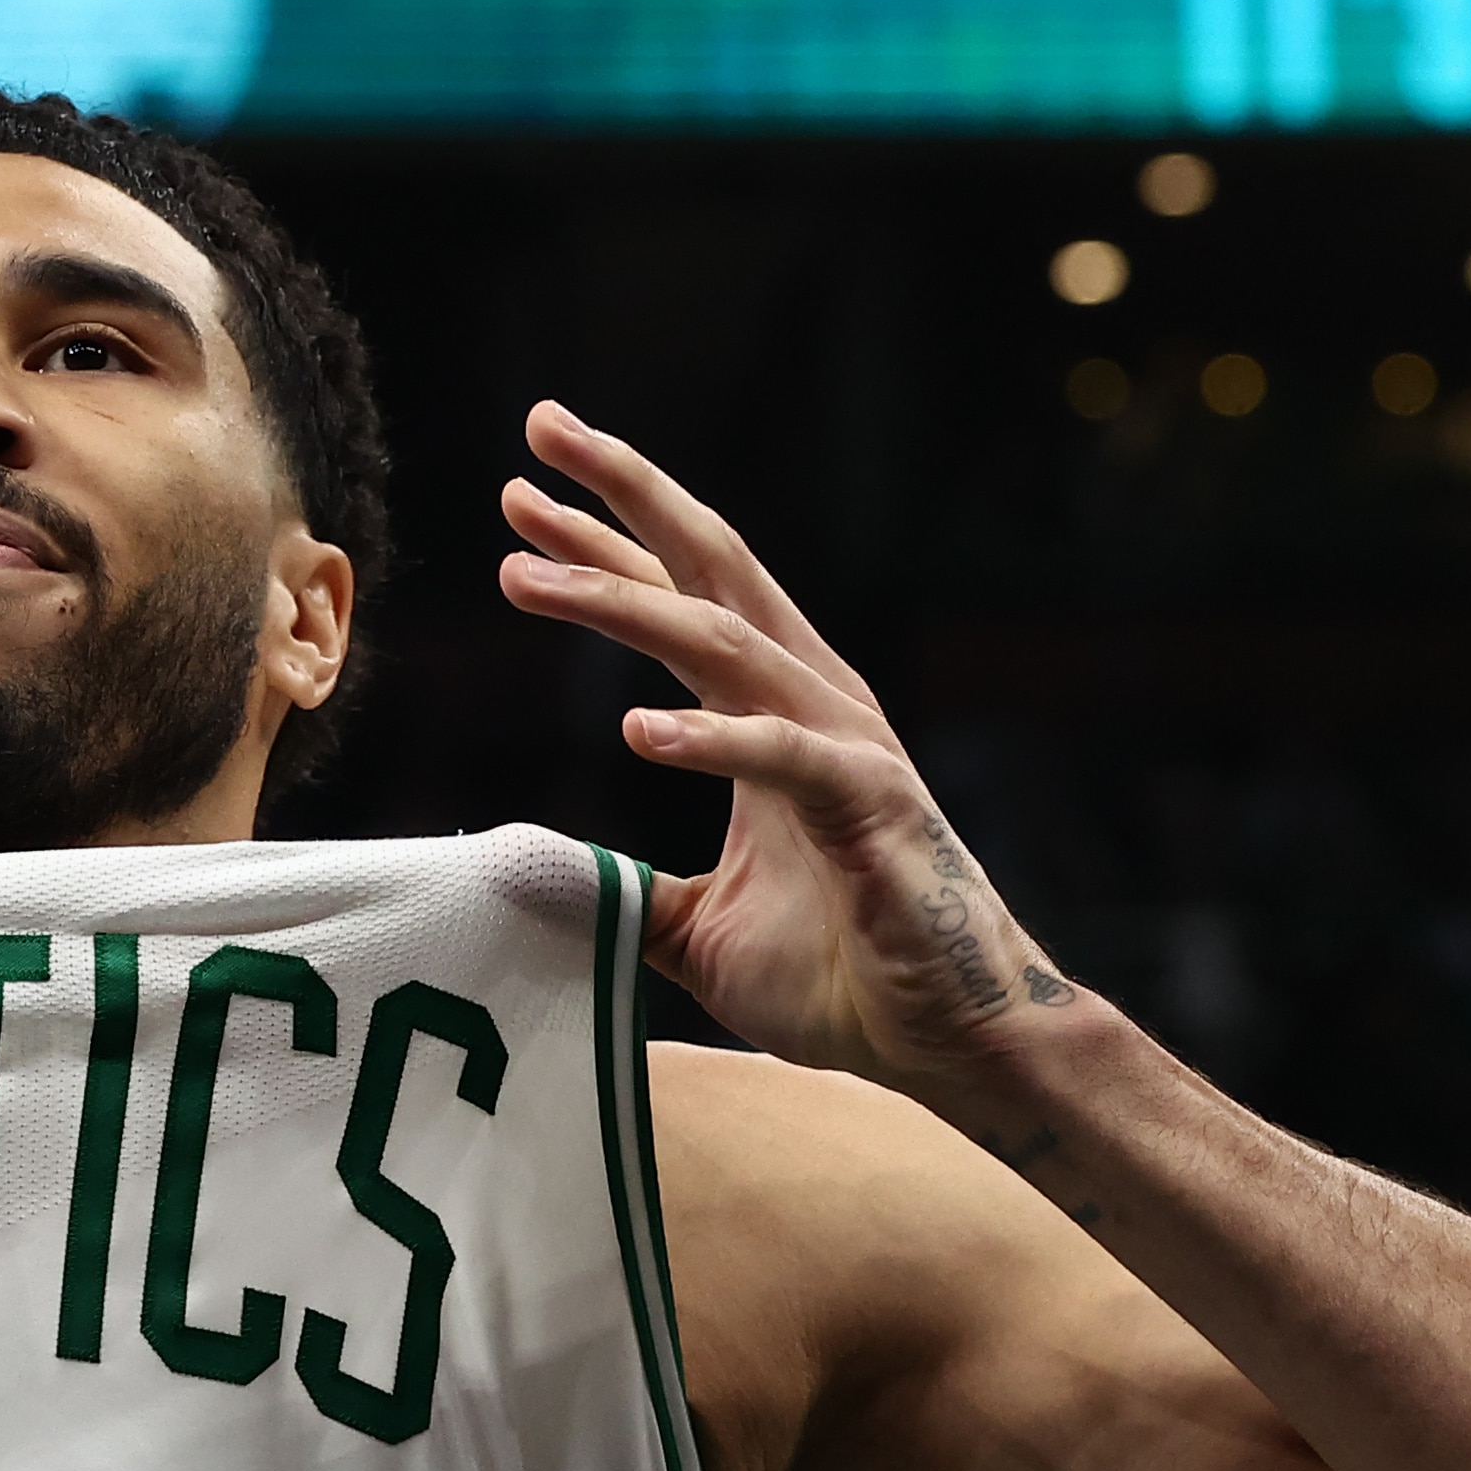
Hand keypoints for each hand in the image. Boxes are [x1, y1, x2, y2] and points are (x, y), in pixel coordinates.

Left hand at [497, 402, 1075, 1095]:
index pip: (678, 601)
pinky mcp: (872, 807)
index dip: (603, 542)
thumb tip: (530, 879)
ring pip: (725, 643)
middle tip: (539, 430)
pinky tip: (634, 725)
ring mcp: (846, 747)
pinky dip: (711, 737)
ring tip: (526, 576)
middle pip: (708, 572)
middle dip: (622, 497)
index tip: (519, 493)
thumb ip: (618, 891)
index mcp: (771, 715)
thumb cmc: (842, 975)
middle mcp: (811, 704)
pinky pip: (783, 757)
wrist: (951, 1040)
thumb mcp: (694, 930)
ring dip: (622, 602)